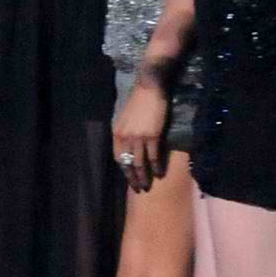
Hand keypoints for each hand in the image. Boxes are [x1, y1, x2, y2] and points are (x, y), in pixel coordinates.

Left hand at [114, 78, 169, 192]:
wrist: (149, 87)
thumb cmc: (139, 101)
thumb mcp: (126, 118)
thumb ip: (126, 133)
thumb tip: (131, 147)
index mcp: (116, 133)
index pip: (118, 157)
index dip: (124, 169)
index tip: (129, 177)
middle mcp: (124, 137)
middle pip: (127, 163)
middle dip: (132, 177)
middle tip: (138, 189)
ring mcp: (137, 137)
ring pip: (139, 163)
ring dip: (144, 176)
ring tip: (148, 186)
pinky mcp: (151, 136)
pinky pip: (153, 156)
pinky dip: (156, 167)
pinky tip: (159, 173)